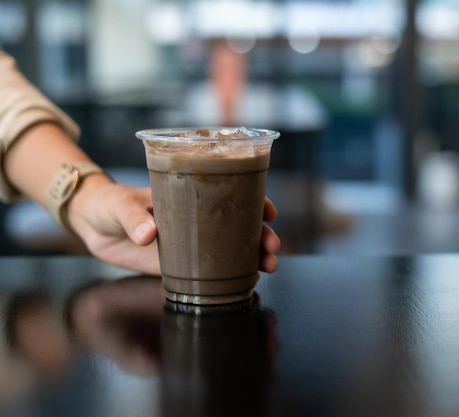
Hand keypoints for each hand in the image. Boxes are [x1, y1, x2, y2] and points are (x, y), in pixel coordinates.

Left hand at [66, 175, 280, 274]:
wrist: (93, 225)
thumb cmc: (109, 203)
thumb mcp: (120, 204)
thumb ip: (133, 217)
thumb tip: (149, 234)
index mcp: (189, 196)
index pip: (230, 194)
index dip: (255, 201)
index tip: (268, 211)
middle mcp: (198, 220)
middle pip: (239, 225)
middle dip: (261, 235)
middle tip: (271, 247)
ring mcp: (192, 244)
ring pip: (232, 249)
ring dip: (254, 257)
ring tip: (268, 266)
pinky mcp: (181, 266)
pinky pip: (212, 272)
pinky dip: (232, 277)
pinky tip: (248, 282)